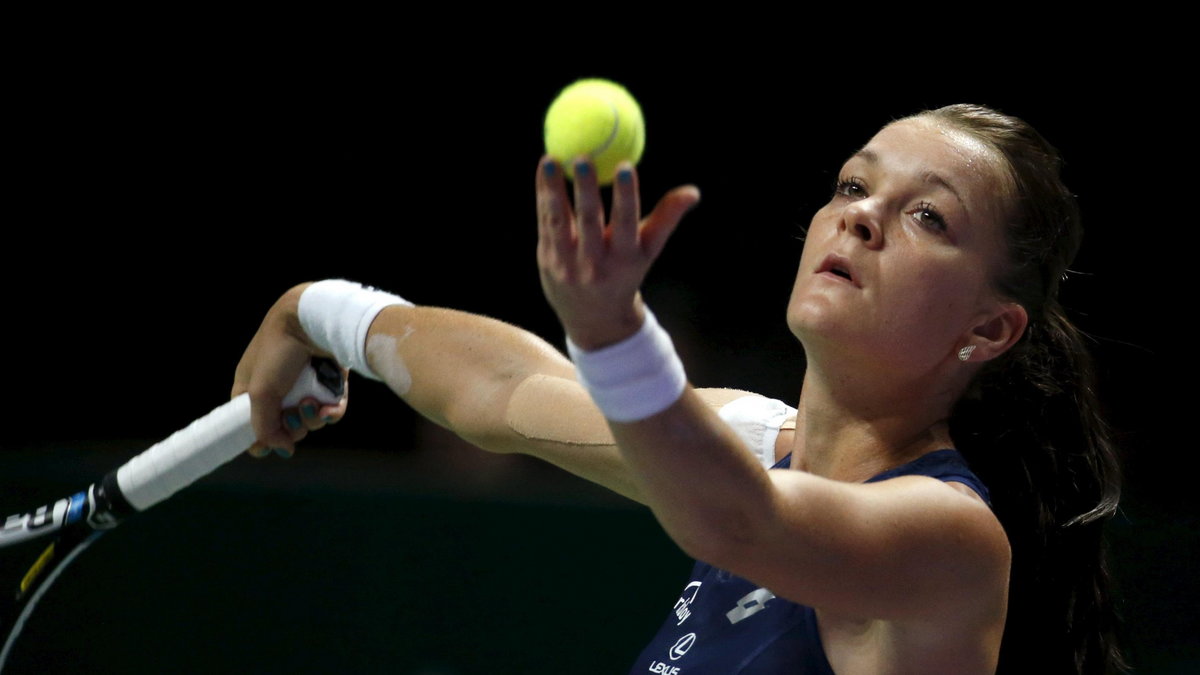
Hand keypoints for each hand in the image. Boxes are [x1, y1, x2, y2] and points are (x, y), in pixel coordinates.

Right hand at [231, 284, 348, 456]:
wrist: (314, 320)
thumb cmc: (279, 350)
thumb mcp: (261, 392)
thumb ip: (264, 426)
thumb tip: (282, 450)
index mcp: (251, 388)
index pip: (250, 424)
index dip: (260, 438)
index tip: (266, 445)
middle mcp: (278, 389)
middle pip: (284, 427)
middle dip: (292, 427)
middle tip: (294, 413)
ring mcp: (305, 386)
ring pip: (310, 421)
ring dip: (312, 419)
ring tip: (313, 402)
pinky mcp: (330, 382)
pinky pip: (331, 410)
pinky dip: (331, 412)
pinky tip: (330, 407)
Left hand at [536, 156, 699, 349]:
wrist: (593, 318)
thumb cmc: (626, 272)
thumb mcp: (648, 250)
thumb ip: (667, 218)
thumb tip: (693, 191)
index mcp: (625, 257)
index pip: (626, 222)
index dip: (626, 194)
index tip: (624, 165)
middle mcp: (595, 263)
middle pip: (589, 221)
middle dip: (586, 189)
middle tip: (582, 157)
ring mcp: (568, 263)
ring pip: (559, 221)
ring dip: (553, 190)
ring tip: (551, 160)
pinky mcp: (548, 259)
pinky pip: (545, 222)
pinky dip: (543, 194)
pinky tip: (545, 168)